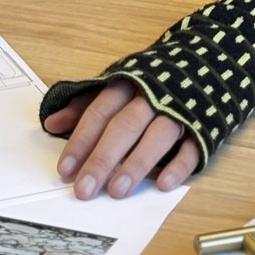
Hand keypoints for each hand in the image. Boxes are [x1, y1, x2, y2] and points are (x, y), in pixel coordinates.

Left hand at [43, 79, 201, 198]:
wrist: (203, 63)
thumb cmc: (150, 82)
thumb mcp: (114, 87)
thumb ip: (83, 105)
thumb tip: (50, 122)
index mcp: (126, 84)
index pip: (98, 113)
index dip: (81, 140)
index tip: (64, 170)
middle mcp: (150, 95)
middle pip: (123, 127)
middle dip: (103, 159)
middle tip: (84, 188)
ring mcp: (178, 109)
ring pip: (156, 136)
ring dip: (136, 164)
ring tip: (116, 191)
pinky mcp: (201, 124)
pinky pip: (190, 146)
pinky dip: (178, 165)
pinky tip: (162, 184)